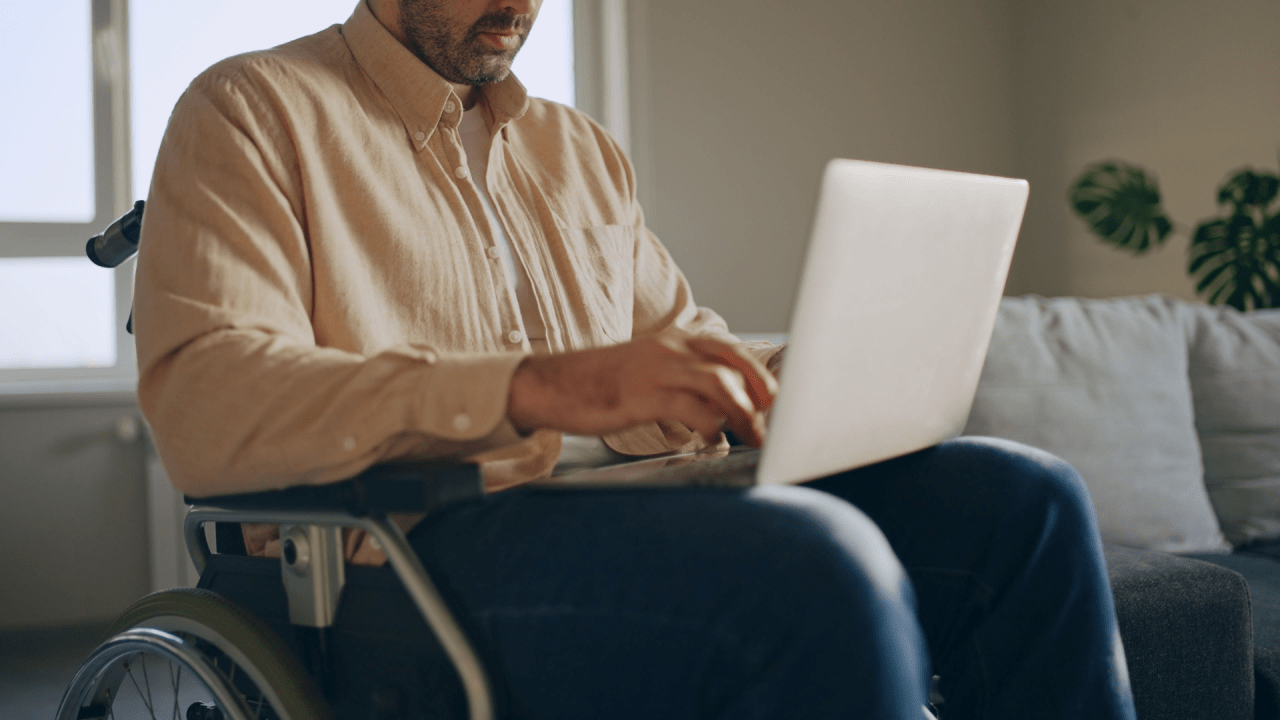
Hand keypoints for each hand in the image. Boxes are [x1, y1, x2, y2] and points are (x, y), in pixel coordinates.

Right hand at [507, 335, 777, 445]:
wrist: (548, 384)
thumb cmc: (598, 385)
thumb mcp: (646, 374)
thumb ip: (682, 384)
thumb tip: (721, 407)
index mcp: (673, 342)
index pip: (729, 350)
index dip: (758, 374)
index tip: (774, 400)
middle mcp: (670, 350)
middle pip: (733, 363)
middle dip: (761, 391)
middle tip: (773, 419)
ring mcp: (656, 371)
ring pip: (719, 383)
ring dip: (744, 412)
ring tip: (752, 436)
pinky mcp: (641, 396)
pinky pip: (690, 408)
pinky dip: (711, 425)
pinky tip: (714, 440)